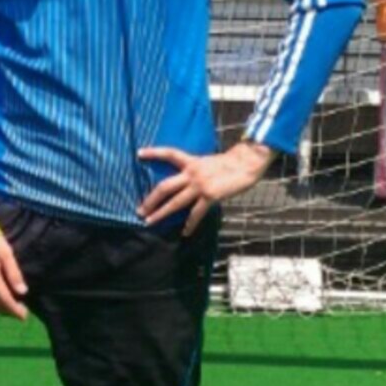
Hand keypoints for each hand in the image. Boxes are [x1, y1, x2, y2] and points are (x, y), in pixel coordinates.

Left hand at [137, 140, 275, 234]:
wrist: (246, 164)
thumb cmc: (230, 163)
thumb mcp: (208, 162)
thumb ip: (196, 170)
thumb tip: (186, 181)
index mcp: (191, 162)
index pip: (169, 153)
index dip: (154, 152)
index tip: (139, 153)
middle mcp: (192, 173)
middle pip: (165, 186)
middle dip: (151, 200)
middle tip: (139, 210)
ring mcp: (200, 185)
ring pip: (175, 202)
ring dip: (161, 213)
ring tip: (150, 222)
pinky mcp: (210, 196)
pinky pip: (196, 213)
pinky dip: (190, 224)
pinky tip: (185, 232)